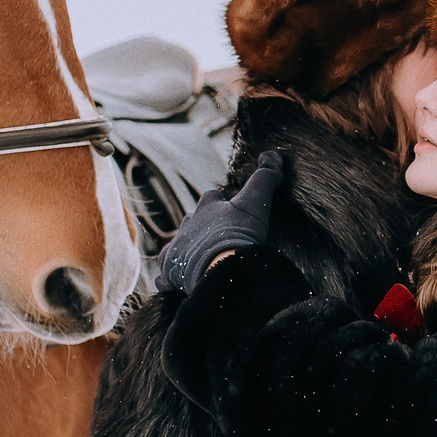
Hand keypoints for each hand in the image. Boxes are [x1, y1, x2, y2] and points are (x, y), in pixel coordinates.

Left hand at [157, 152, 283, 294]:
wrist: (221, 269)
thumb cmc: (239, 234)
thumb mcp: (257, 203)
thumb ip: (265, 178)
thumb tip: (272, 154)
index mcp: (207, 206)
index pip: (213, 197)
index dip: (223, 203)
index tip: (233, 214)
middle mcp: (188, 223)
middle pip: (194, 220)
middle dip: (205, 227)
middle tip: (220, 240)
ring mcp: (177, 248)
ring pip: (179, 244)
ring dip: (188, 249)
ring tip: (200, 260)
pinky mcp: (169, 271)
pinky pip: (165, 273)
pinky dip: (169, 277)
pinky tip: (175, 282)